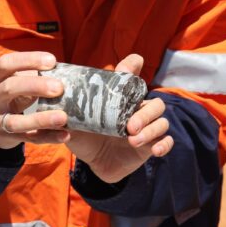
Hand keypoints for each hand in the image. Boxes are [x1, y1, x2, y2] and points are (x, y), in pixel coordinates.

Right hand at [0, 51, 70, 148]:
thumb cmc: (7, 95)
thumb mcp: (10, 81)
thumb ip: (30, 75)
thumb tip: (64, 71)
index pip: (6, 64)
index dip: (29, 60)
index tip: (52, 61)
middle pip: (9, 88)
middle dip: (35, 86)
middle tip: (59, 87)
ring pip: (16, 122)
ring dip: (41, 120)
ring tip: (63, 117)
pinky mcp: (7, 138)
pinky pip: (29, 138)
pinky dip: (48, 137)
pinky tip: (65, 134)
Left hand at [65, 54, 173, 183]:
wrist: (92, 163)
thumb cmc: (85, 137)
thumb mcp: (74, 124)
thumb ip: (69, 114)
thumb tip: (58, 104)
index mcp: (121, 99)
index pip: (131, 75)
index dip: (134, 66)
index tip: (134, 63)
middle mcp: (137, 109)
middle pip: (155, 102)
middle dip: (145, 114)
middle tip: (129, 126)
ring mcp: (147, 127)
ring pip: (162, 121)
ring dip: (151, 130)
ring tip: (132, 140)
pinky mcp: (151, 145)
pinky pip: (167, 141)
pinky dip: (164, 144)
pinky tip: (155, 151)